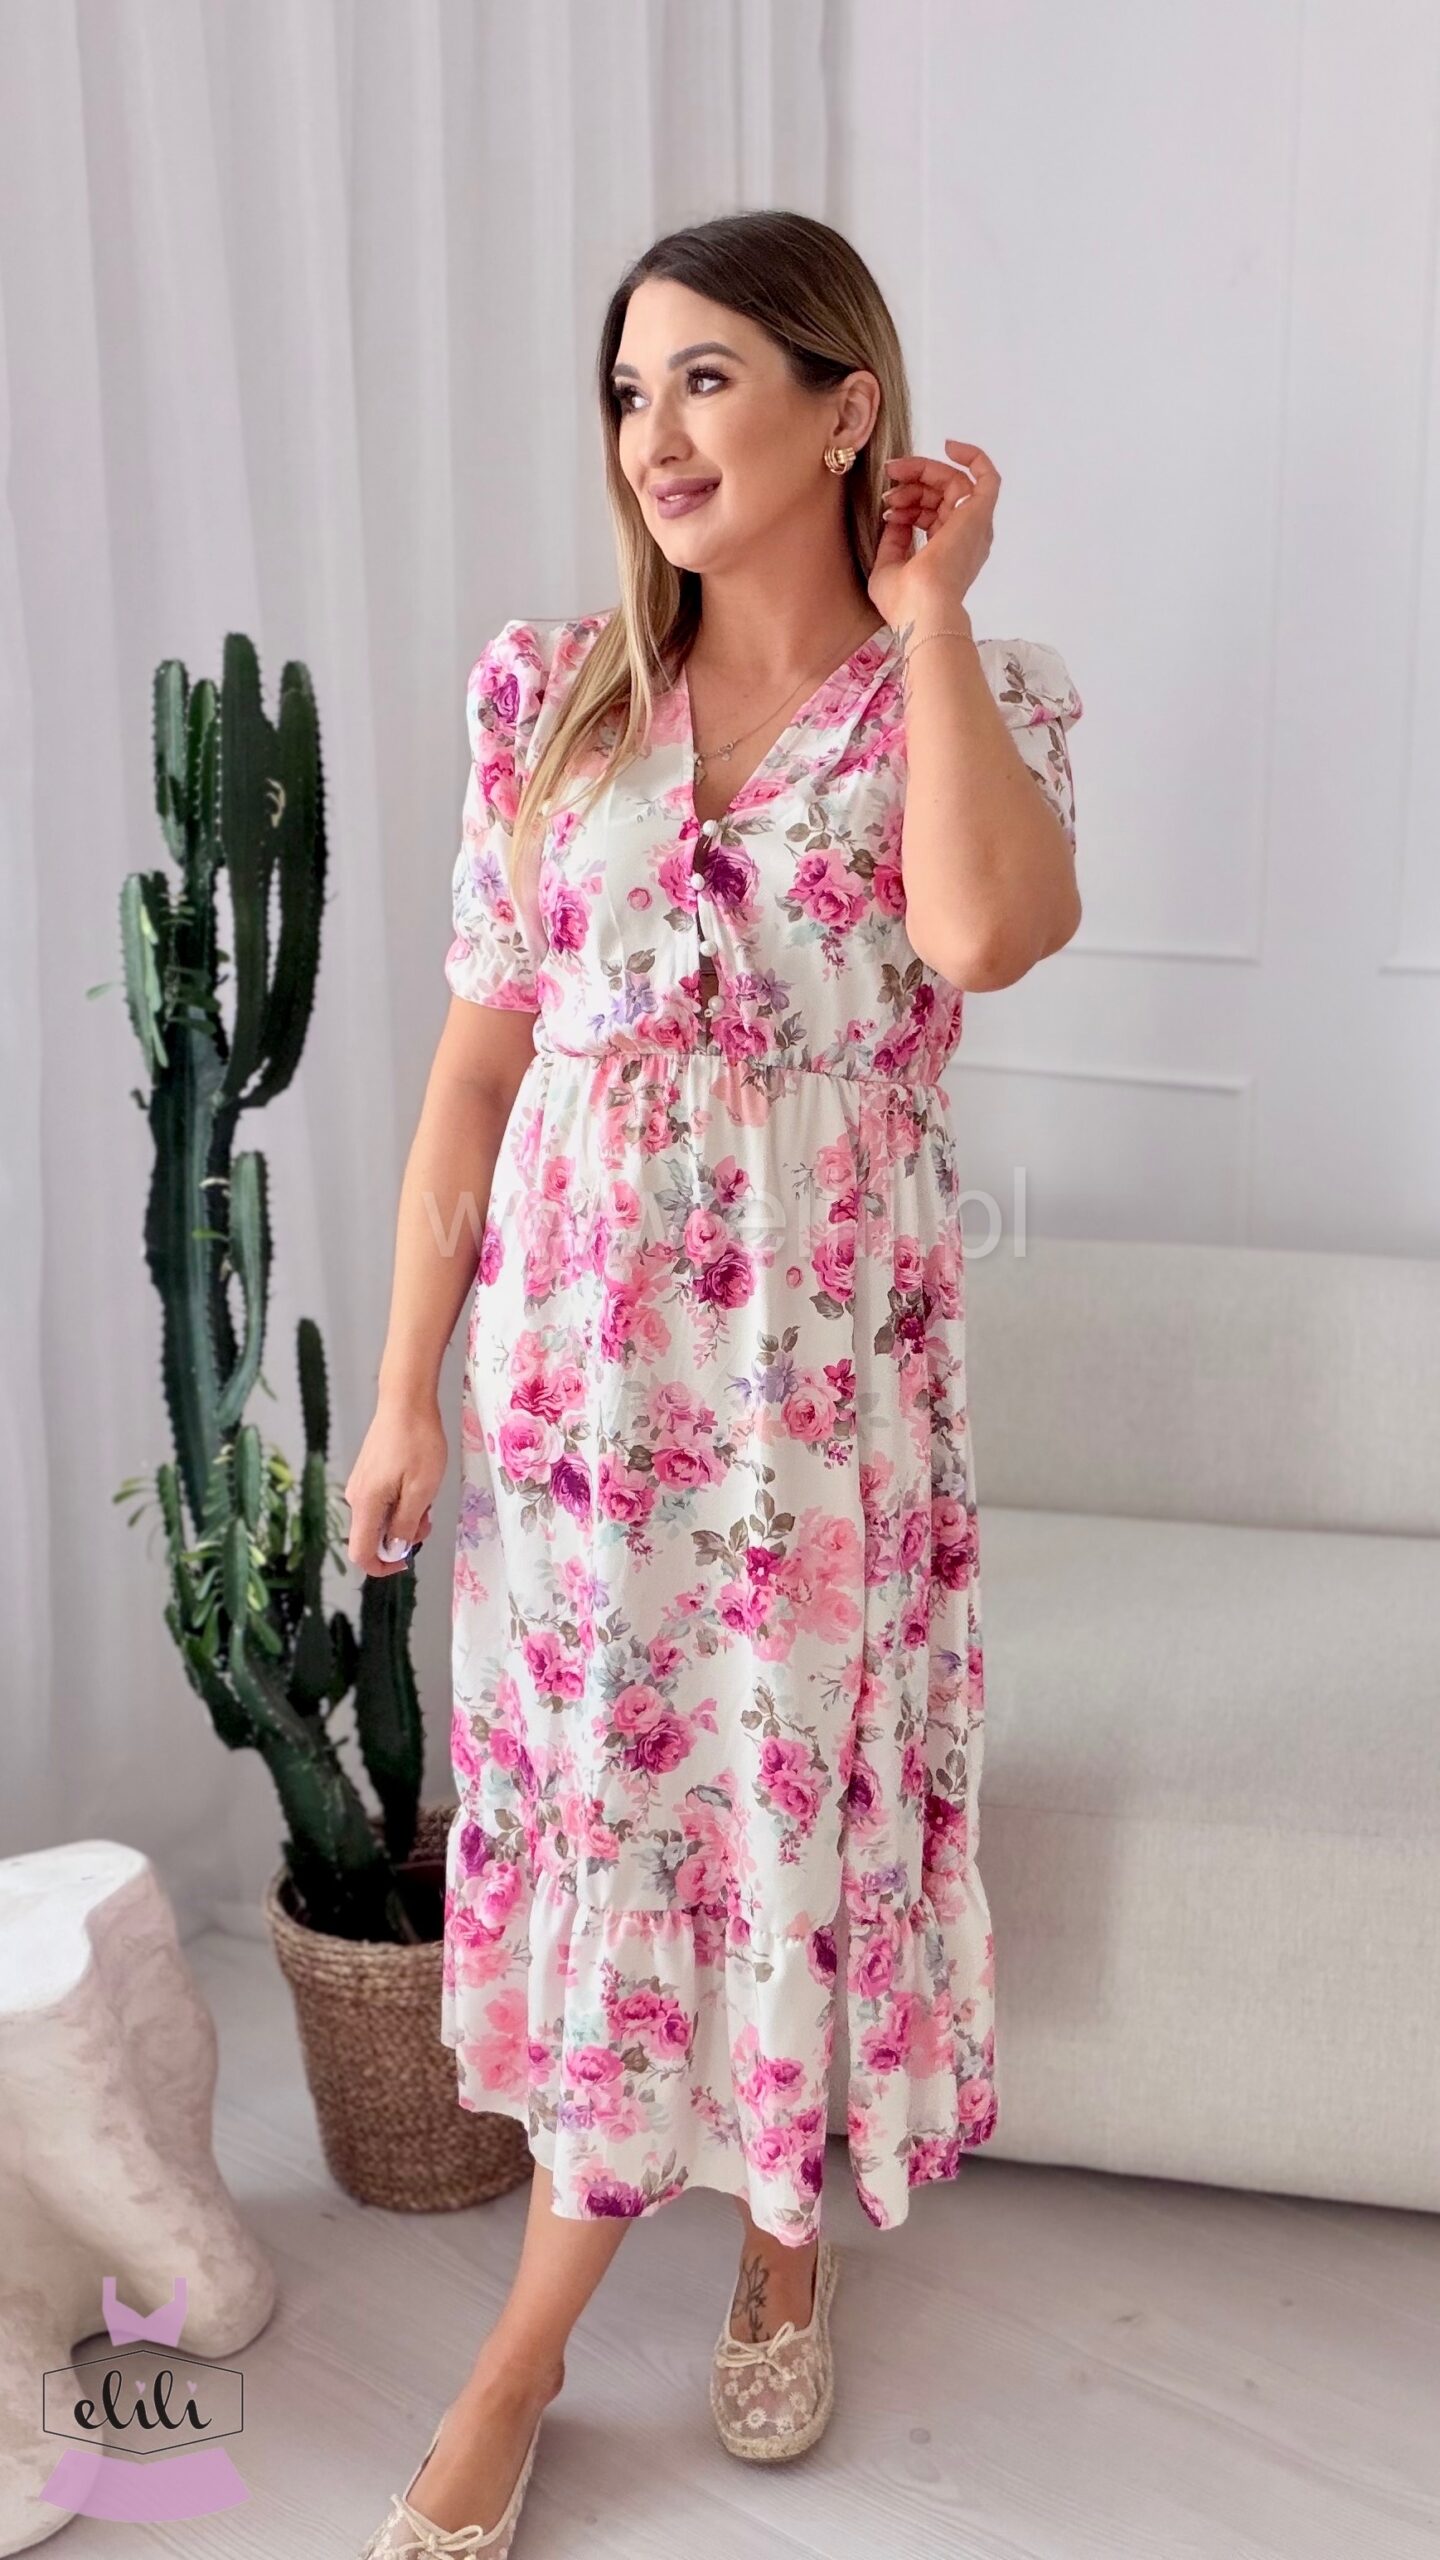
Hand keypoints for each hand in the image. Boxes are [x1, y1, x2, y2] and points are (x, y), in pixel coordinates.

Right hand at [343, 1391, 445, 1577]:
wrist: (405, 1400)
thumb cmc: (417, 1441)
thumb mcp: (421, 1490)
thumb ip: (406, 1524)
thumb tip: (396, 1548)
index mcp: (366, 1504)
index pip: (361, 1553)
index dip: (382, 1567)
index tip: (406, 1562)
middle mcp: (356, 1497)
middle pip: (373, 1536)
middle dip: (401, 1537)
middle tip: (427, 1517)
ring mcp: (361, 1484)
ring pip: (381, 1518)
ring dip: (405, 1517)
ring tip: (426, 1493)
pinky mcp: (368, 1473)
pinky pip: (382, 1501)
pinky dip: (401, 1501)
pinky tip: (417, 1483)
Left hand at [867, 438, 997, 632]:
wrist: (923, 609)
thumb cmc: (906, 602)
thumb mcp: (887, 567)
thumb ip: (893, 541)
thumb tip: (894, 518)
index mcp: (948, 552)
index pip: (932, 514)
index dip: (909, 503)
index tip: (886, 505)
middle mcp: (966, 538)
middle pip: (942, 495)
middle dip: (912, 483)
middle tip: (889, 478)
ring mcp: (974, 526)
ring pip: (954, 483)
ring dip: (923, 473)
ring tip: (896, 475)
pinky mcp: (979, 514)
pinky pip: (987, 477)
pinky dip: (973, 457)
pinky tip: (950, 446)